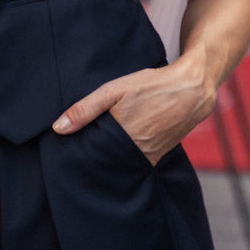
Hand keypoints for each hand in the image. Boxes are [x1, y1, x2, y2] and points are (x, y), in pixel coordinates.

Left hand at [51, 52, 215, 165]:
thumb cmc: (151, 86)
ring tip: (99, 147)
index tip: (69, 150)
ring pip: (119, 163)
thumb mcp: (114, 90)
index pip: (90, 156)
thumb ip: (85, 109)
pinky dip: (124, 157)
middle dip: (92, 157)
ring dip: (108, 158)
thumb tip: (59, 128)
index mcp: (120, 138)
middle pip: (104, 162)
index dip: (79, 153)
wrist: (191, 90)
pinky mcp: (156, 157)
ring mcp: (147, 157)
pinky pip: (134, 163)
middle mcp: (134, 153)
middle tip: (81, 149)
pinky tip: (118, 146)